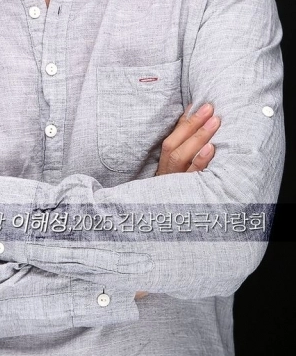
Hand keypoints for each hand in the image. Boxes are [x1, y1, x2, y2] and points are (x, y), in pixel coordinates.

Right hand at [135, 103, 219, 300]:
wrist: (140, 250)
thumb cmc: (157, 215)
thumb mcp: (164, 189)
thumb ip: (174, 166)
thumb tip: (188, 136)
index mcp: (160, 174)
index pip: (170, 143)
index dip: (182, 124)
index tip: (195, 105)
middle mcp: (164, 180)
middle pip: (175, 147)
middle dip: (193, 125)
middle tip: (209, 107)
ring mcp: (172, 190)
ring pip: (183, 160)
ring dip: (199, 138)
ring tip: (214, 122)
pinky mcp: (182, 201)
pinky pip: (191, 181)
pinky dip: (200, 164)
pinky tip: (211, 152)